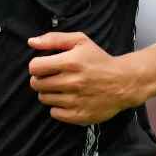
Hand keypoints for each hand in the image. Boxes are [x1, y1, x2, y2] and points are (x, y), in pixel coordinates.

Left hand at [28, 32, 143, 124]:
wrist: (124, 82)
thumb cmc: (100, 60)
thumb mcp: (80, 41)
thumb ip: (54, 39)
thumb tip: (31, 42)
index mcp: (70, 62)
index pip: (34, 67)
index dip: (37, 65)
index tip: (46, 66)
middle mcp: (71, 82)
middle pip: (36, 84)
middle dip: (41, 79)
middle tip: (54, 77)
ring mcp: (75, 101)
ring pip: (44, 99)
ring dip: (50, 93)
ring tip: (63, 87)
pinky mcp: (79, 116)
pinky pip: (54, 113)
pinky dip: (58, 107)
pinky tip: (68, 99)